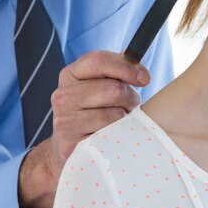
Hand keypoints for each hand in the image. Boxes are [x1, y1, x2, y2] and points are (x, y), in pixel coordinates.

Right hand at [18, 50, 149, 207]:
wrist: (69, 146)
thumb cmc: (93, 110)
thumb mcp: (98, 84)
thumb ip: (117, 70)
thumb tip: (139, 67)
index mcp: (70, 75)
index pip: (99, 61)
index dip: (126, 68)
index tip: (144, 78)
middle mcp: (63, 96)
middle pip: (113, 89)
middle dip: (130, 97)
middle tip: (130, 105)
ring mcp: (65, 121)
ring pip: (115, 115)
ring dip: (125, 119)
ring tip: (119, 121)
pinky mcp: (72, 145)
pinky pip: (111, 137)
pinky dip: (118, 136)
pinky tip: (112, 136)